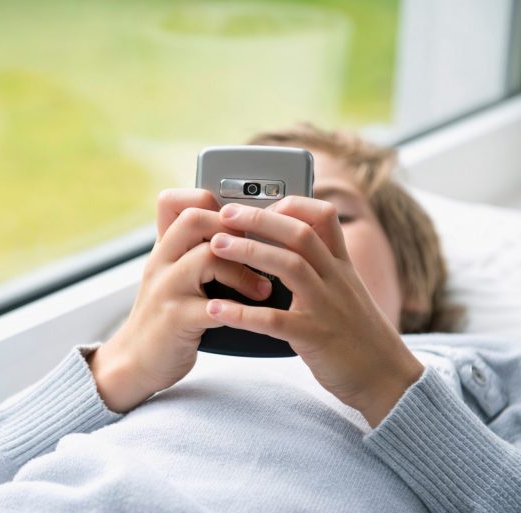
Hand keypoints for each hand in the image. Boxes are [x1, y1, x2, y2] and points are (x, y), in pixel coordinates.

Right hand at [88, 189, 271, 411]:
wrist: (134, 362)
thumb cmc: (165, 318)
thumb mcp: (172, 276)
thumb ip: (194, 253)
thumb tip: (238, 231)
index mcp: (164, 248)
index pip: (178, 202)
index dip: (214, 203)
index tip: (242, 226)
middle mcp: (161, 262)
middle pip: (195, 219)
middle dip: (235, 231)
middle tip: (258, 252)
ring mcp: (166, 289)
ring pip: (208, 256)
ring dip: (244, 271)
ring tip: (262, 290)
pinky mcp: (174, 319)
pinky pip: (214, 306)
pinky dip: (239, 310)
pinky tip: (251, 316)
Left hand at [206, 197, 423, 426]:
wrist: (389, 380)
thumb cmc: (360, 337)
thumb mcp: (346, 293)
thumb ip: (323, 270)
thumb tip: (290, 250)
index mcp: (342, 266)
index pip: (324, 218)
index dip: (294, 204)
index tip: (263, 201)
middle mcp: (336, 279)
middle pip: (300, 234)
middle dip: (260, 219)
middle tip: (224, 214)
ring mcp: (327, 307)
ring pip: (290, 267)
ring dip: (249, 252)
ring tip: (215, 247)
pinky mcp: (315, 337)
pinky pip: (275, 321)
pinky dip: (243, 313)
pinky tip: (216, 309)